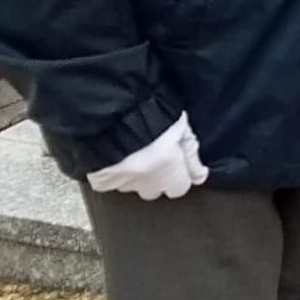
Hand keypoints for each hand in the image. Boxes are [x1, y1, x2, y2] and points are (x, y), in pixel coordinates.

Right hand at [89, 111, 208, 200]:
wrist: (112, 110)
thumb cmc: (149, 113)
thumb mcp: (181, 127)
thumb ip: (191, 154)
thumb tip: (200, 175)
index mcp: (169, 170)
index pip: (180, 188)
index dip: (180, 175)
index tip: (177, 163)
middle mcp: (146, 182)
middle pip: (155, 190)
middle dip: (157, 177)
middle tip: (154, 155)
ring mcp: (121, 183)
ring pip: (132, 187)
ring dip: (135, 175)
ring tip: (132, 151)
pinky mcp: (100, 179)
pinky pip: (108, 183)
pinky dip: (111, 173)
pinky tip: (113, 156)